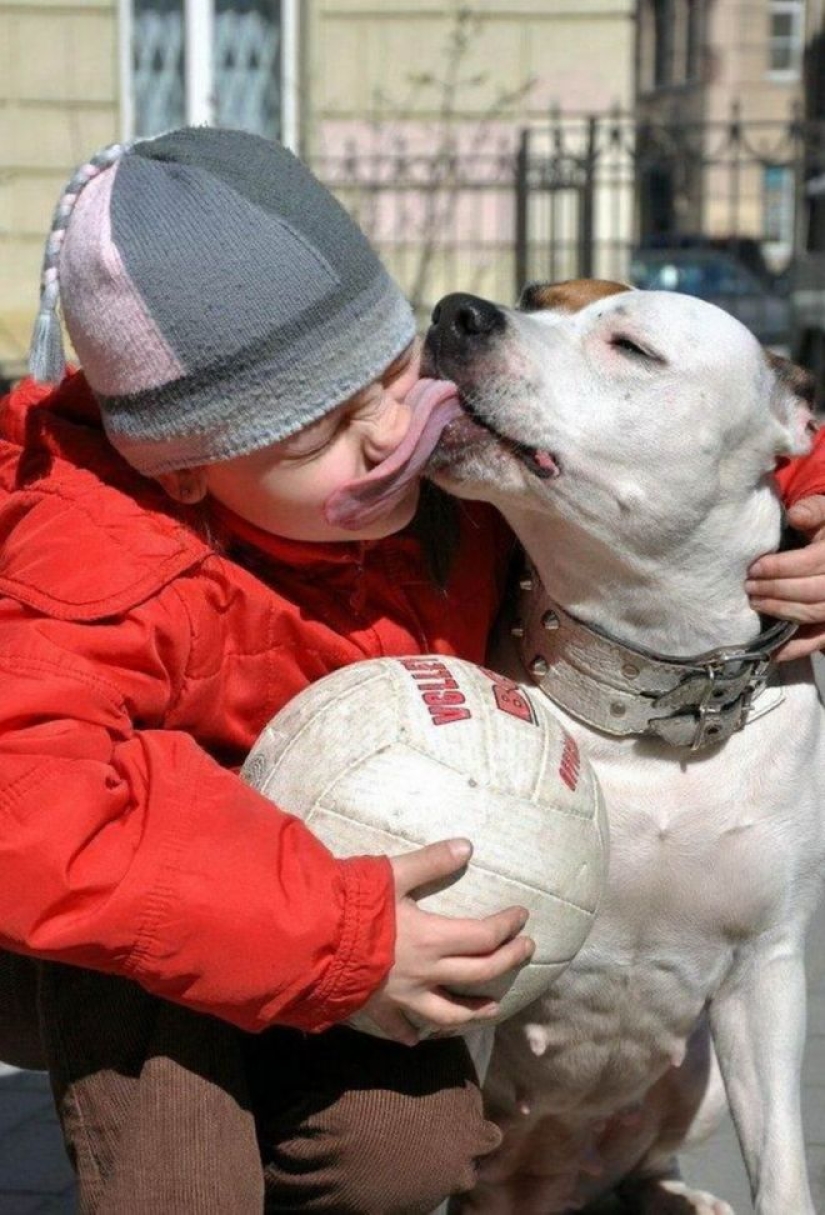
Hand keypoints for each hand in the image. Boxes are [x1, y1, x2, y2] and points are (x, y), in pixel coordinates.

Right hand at [356, 839, 533, 1045]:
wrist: (310, 942)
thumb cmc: (351, 905)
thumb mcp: (393, 874)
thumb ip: (432, 861)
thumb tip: (468, 847)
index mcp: (433, 939)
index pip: (484, 936)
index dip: (508, 926)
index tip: (522, 916)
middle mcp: (426, 973)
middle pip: (479, 974)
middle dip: (508, 961)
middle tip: (527, 950)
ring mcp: (403, 998)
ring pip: (449, 1014)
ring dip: (475, 1011)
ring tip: (492, 1009)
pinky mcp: (378, 1010)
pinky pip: (400, 1029)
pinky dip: (412, 1034)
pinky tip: (416, 1037)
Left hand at [746, 494, 824, 659]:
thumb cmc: (824, 529)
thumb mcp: (824, 513)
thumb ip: (813, 511)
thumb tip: (797, 515)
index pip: (813, 563)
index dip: (782, 567)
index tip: (755, 568)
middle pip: (812, 591)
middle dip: (777, 590)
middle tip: (749, 587)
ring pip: (813, 614)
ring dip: (781, 611)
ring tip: (755, 603)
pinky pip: (818, 640)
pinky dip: (796, 648)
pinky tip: (774, 651)